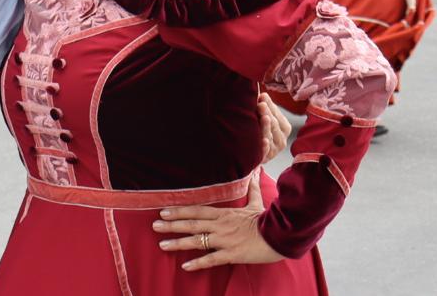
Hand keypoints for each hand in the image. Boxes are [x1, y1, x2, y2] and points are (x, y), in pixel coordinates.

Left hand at [154, 173, 284, 270]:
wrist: (282, 235)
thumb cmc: (268, 219)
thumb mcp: (257, 202)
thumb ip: (253, 189)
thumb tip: (257, 171)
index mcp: (224, 213)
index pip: (196, 210)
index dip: (179, 211)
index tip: (163, 211)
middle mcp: (220, 225)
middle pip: (191, 224)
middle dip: (171, 225)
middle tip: (154, 226)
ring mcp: (224, 240)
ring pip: (196, 241)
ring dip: (178, 243)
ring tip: (162, 245)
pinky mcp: (232, 254)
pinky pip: (211, 259)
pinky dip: (197, 263)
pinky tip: (185, 266)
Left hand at [257, 93, 291, 162]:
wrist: (252, 155)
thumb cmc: (260, 132)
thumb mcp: (266, 119)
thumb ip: (265, 107)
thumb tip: (261, 92)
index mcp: (284, 127)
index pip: (278, 115)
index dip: (270, 106)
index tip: (262, 96)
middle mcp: (281, 139)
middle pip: (275, 125)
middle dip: (268, 113)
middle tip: (260, 103)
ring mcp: (274, 150)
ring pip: (270, 137)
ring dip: (267, 127)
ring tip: (264, 117)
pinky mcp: (265, 158)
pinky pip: (265, 153)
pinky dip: (265, 147)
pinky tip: (263, 141)